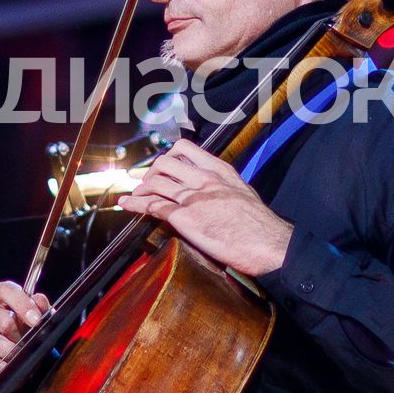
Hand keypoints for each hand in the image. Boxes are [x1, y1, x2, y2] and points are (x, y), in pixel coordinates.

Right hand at [0, 280, 49, 383]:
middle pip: (5, 322)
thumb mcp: (34, 314)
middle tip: (33, 342)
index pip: (7, 291)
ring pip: (2, 346)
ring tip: (25, 355)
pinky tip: (13, 365)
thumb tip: (39, 301)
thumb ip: (39, 306)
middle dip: (23, 335)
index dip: (24, 305)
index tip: (37, 320)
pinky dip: (8, 367)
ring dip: (18, 354)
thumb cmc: (22, 328)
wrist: (7, 354)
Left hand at [115, 140, 295, 274]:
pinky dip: (135, 204)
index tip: (162, 164)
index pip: (185, 149)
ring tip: (134, 194)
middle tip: (145, 181)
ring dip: (140, 188)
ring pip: (156, 183)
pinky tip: (127, 205)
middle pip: (165, 163)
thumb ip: (224, 187)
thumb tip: (215, 191)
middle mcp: (203, 179)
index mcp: (219, 170)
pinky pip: (153, 206)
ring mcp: (192, 197)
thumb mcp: (243, 193)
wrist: (266, 243)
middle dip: (150, 172)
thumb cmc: (259, 224)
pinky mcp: (184, 218)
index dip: (168, 156)